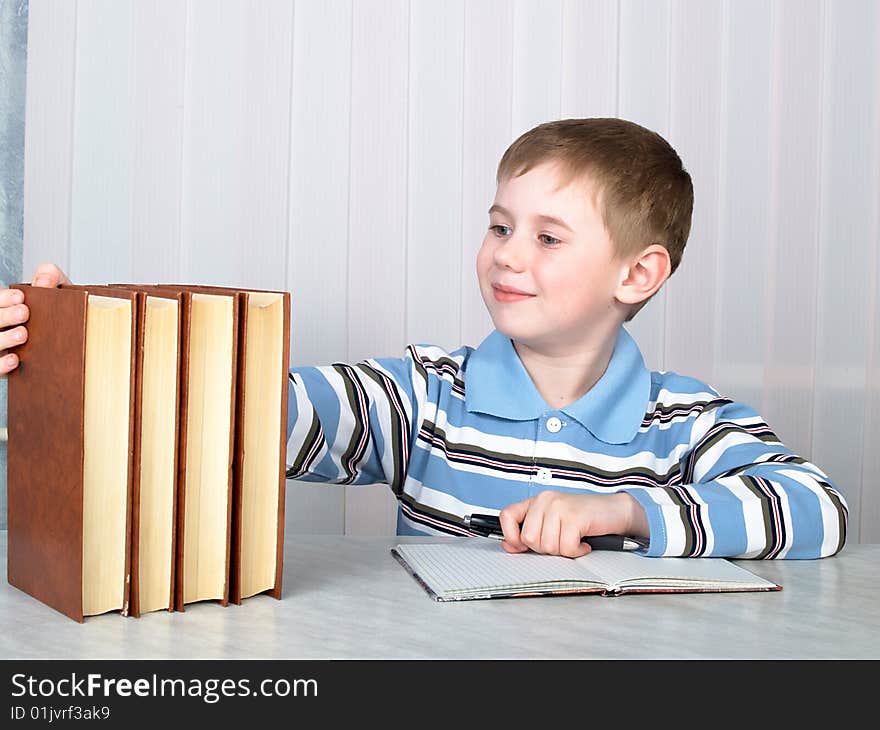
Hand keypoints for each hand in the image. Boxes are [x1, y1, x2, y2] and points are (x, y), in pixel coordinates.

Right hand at [0, 262, 70, 374]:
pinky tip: (15, 359)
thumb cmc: (65, 312)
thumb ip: (51, 277)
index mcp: (8, 307)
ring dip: (3, 339)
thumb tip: (44, 281)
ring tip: (23, 334)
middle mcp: (2, 327)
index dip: (3, 298)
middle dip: (4, 316)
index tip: (20, 297)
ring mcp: (2, 348)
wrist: (84, 339)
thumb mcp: (61, 289)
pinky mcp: (7, 369)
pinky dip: (1, 364)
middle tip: (24, 313)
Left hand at [498, 490, 648, 557]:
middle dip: (545, 549)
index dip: (511, 536)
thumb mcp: (553, 525)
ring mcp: (559, 506)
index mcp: (536, 501)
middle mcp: (545, 500)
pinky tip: (584, 543)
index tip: (524, 547)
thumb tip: (508, 546)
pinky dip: (576, 551)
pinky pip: (566, 547)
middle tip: (562, 542)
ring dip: (563, 551)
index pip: (506, 516)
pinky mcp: (575, 517)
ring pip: (546, 546)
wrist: (615, 511)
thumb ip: (530, 533)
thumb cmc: (585, 519)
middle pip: (528, 538)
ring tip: (574, 541)